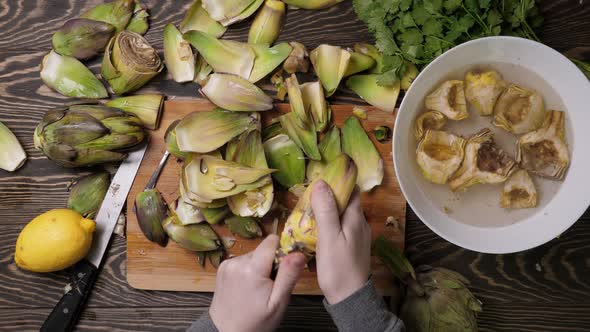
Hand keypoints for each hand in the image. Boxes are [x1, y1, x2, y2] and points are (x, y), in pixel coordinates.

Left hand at [209, 235, 305, 331]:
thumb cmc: (256, 321)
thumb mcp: (278, 302)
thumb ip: (288, 275)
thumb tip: (299, 253)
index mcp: (252, 268)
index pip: (272, 241)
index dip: (282, 251)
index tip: (284, 269)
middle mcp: (237, 261)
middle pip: (263, 249)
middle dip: (271, 263)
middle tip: (271, 285)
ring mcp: (228, 264)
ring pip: (254, 255)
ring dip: (259, 267)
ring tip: (258, 288)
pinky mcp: (223, 267)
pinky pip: (243, 261)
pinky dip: (248, 270)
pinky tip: (248, 287)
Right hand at [311, 180, 370, 304]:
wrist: (350, 298)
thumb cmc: (338, 267)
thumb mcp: (328, 237)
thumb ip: (326, 210)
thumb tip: (321, 183)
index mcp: (356, 217)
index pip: (352, 189)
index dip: (338, 182)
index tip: (320, 180)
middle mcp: (360, 223)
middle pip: (347, 201)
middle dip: (330, 196)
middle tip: (309, 197)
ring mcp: (358, 235)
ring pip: (343, 215)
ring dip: (328, 210)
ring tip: (309, 212)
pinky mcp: (352, 246)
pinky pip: (341, 227)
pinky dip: (330, 223)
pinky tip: (317, 230)